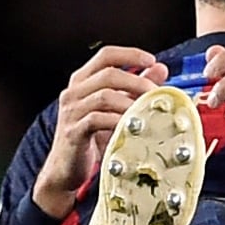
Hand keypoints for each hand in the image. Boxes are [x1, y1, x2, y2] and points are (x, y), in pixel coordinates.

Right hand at [29, 46, 170, 217]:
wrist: (65, 171)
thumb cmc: (90, 139)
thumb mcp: (114, 109)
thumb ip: (134, 88)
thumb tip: (160, 68)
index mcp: (82, 81)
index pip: (106, 55)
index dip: (130, 54)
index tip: (151, 60)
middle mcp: (74, 91)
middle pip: (108, 73)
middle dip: (137, 81)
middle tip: (156, 92)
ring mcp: (71, 111)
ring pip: (104, 95)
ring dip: (130, 102)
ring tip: (148, 111)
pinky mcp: (73, 131)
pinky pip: (98, 120)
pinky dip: (118, 121)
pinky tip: (132, 126)